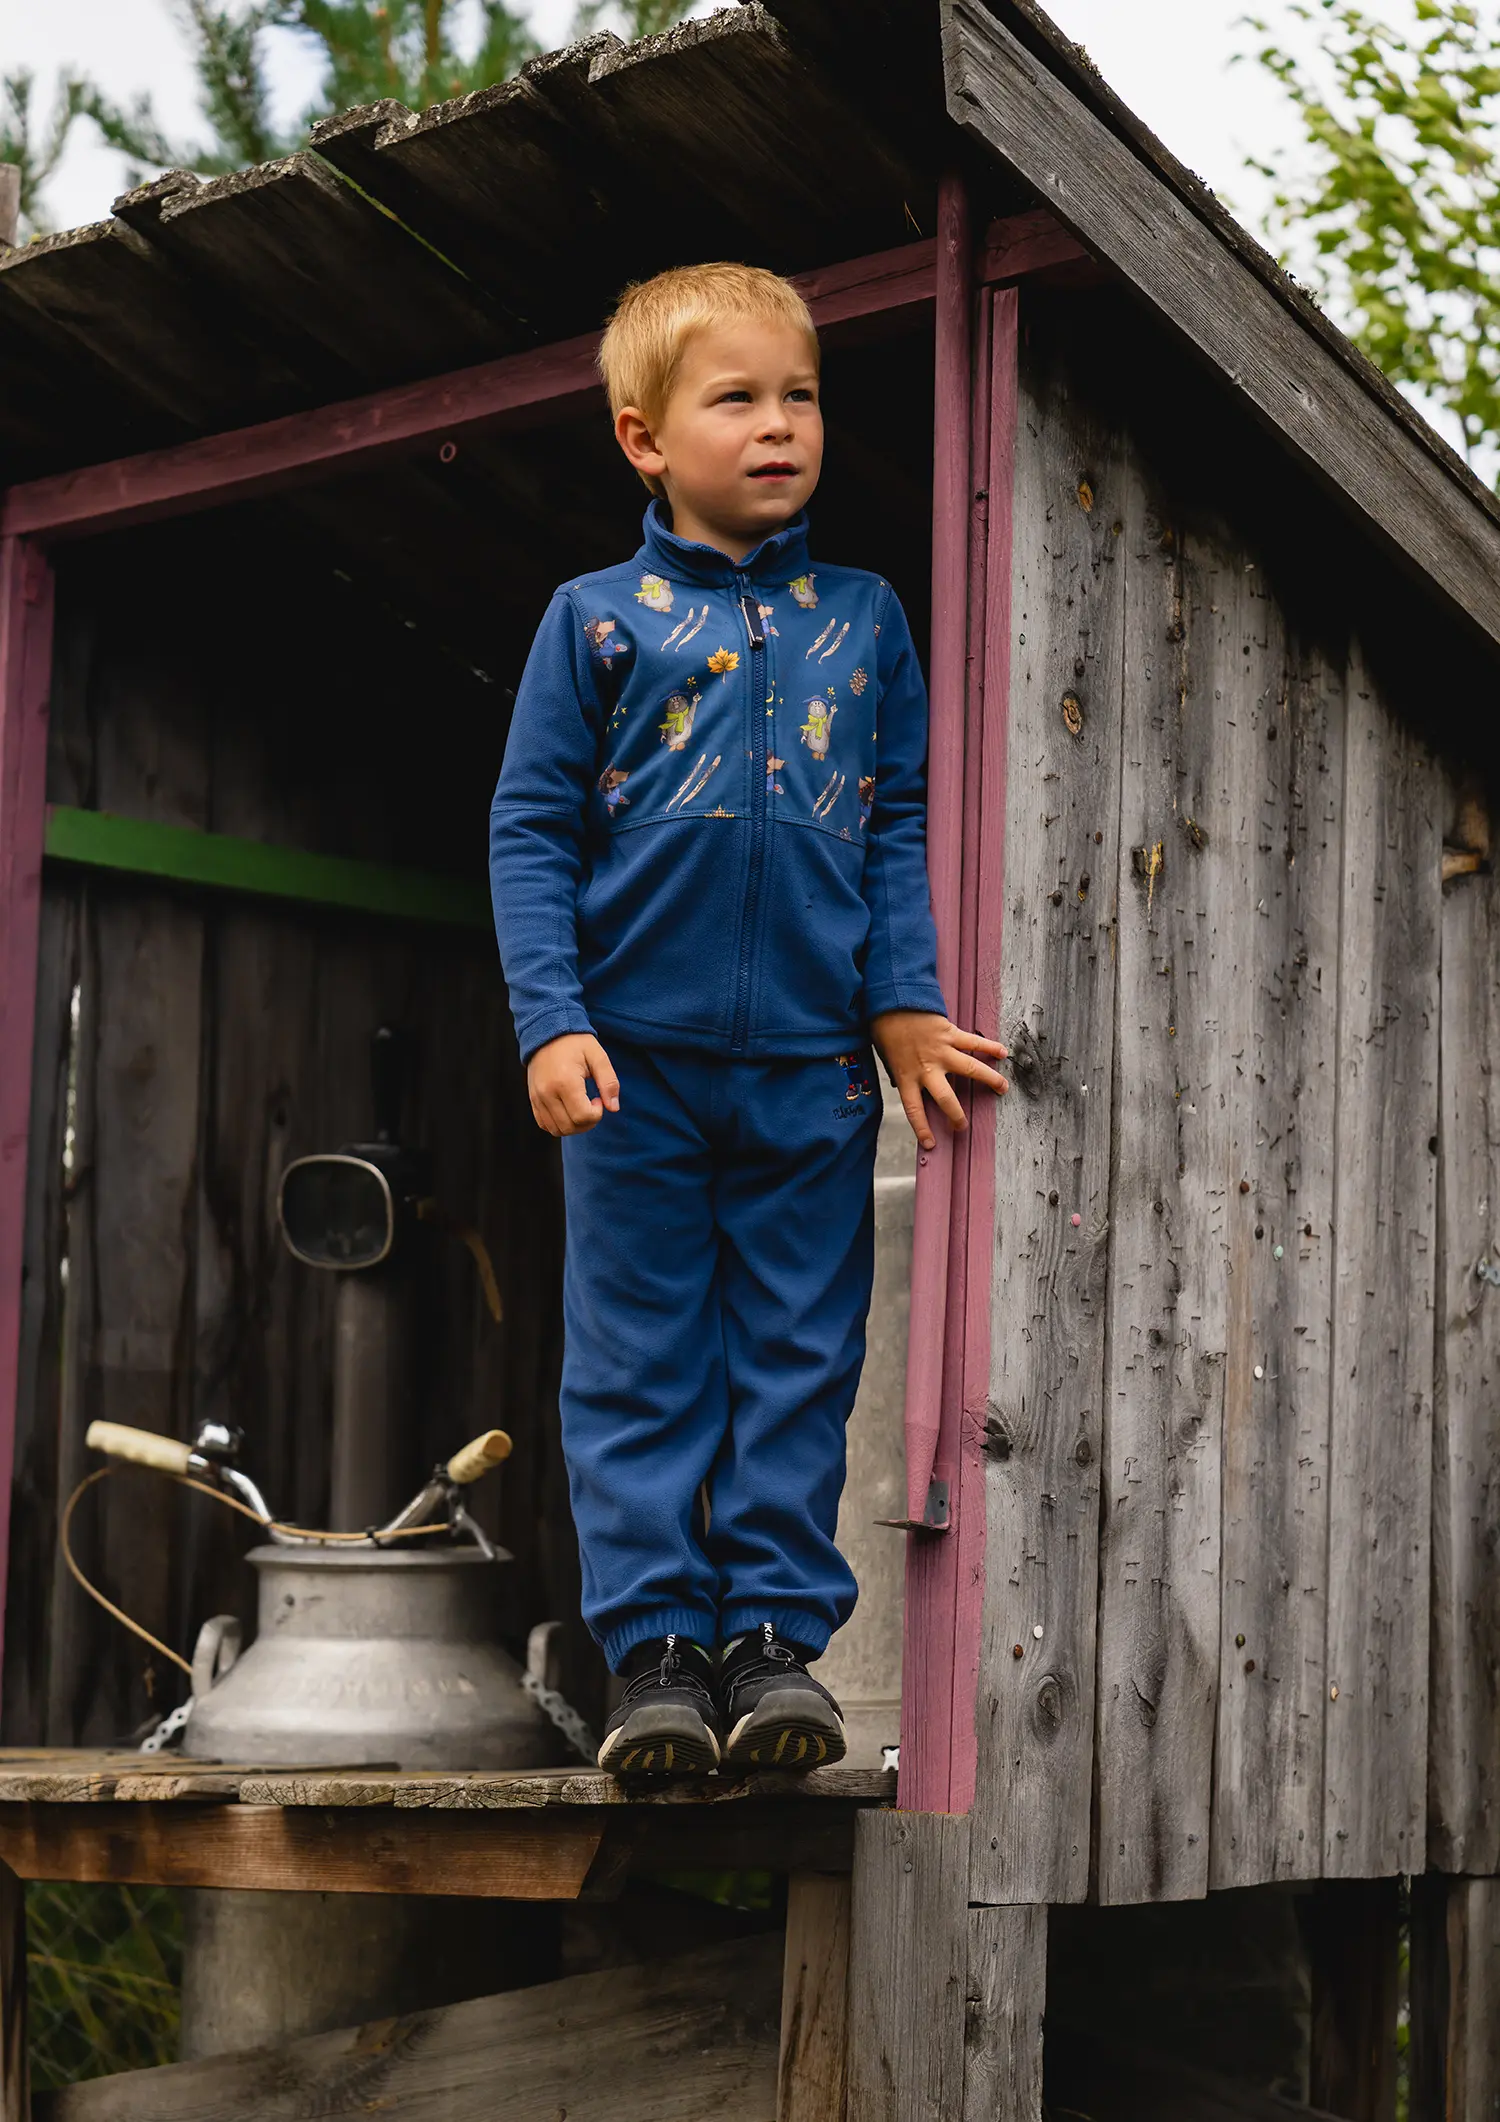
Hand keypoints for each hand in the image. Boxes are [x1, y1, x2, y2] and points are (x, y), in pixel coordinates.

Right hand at [527, 1033, 619, 1136]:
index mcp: (565, 1082)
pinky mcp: (533, 1100)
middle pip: (571, 1126)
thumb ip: (609, 1082)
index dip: (596, 1114)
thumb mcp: (598, 1056)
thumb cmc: (575, 1043)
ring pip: (557, 1130)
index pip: (583, 1116)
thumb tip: (613, 1108)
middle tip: (592, 1104)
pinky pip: (545, 1125)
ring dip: (574, 1126)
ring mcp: (537, 1098)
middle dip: (588, 1122)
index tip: (597, 1099)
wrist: (547, 1033)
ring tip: (580, 1107)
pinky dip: (559, 1124)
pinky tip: (568, 1110)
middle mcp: (547, 1093)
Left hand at [871, 1010, 1009, 1151]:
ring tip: (1003, 1088)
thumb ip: (900, 1074)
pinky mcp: (950, 1033)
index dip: (922, 1128)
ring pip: (969, 1069)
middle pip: (945, 1098)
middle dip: (956, 1114)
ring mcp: (940, 1051)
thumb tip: (907, 1085)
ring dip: (989, 1079)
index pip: (914, 1110)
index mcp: (907, 1076)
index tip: (931, 1144)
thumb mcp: (887, 1058)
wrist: (891, 1000)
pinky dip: (989, 1047)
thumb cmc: (886, 1029)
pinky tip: (1003, 1053)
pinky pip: (973, 1042)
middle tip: (963, 1125)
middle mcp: (926, 1068)